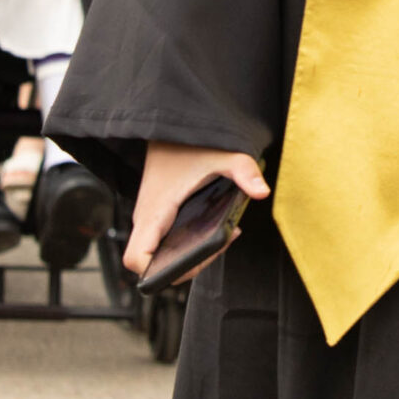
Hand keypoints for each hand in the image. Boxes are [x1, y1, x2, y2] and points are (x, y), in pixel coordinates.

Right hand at [123, 142, 270, 277]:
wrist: (170, 126)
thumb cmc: (190, 142)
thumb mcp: (223, 154)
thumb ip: (243, 171)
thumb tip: (263, 192)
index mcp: (154, 211)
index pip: (136, 259)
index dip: (156, 272)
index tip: (190, 261)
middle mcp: (146, 218)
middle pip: (151, 264)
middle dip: (185, 266)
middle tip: (216, 248)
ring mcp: (150, 217)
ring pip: (158, 253)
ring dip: (187, 254)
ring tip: (219, 239)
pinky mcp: (157, 213)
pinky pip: (164, 240)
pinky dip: (185, 242)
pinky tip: (210, 230)